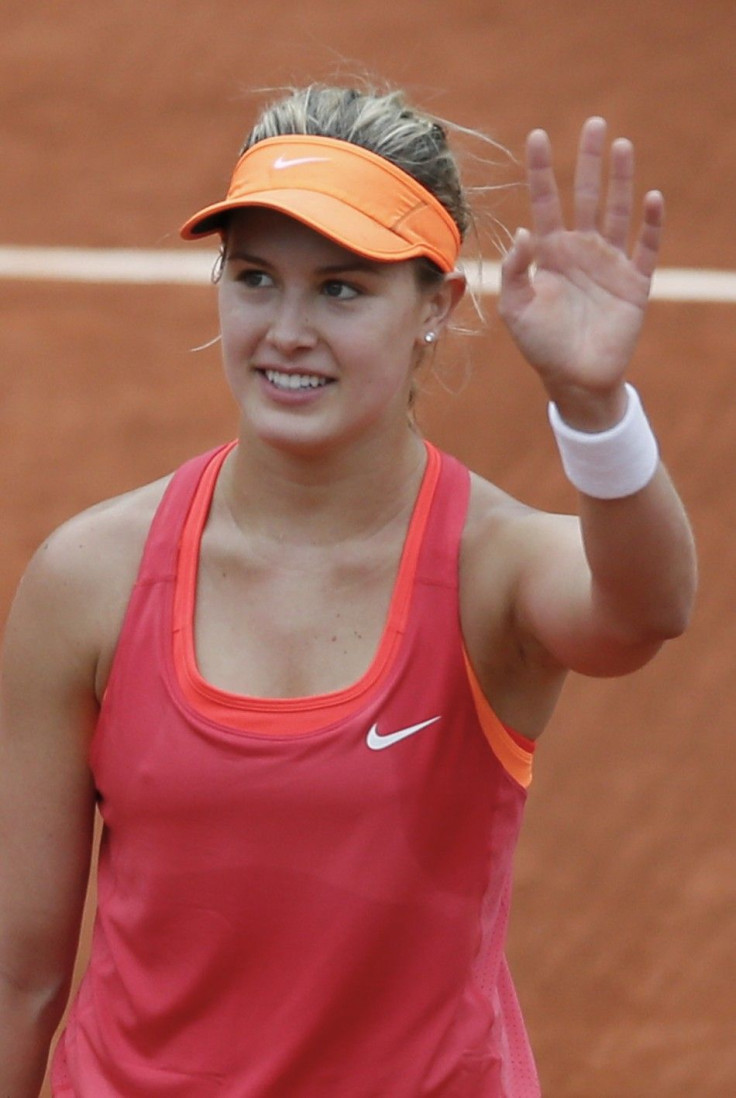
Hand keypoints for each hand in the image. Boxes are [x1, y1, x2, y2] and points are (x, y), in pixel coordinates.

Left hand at [498, 117, 663, 427]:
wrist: (575, 379)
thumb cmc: (541, 345)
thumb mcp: (515, 309)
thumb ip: (515, 270)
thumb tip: (522, 230)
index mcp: (550, 253)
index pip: (545, 202)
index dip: (541, 171)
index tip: (538, 136)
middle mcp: (581, 251)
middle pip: (587, 195)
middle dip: (589, 161)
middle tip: (594, 124)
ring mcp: (609, 264)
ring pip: (617, 211)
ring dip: (621, 180)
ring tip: (622, 145)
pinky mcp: (634, 283)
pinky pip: (645, 247)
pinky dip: (650, 223)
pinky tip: (652, 197)